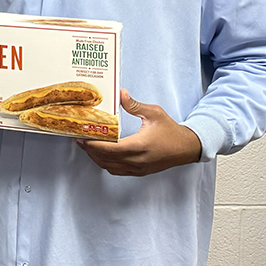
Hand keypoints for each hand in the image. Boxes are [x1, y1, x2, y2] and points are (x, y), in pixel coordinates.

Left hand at [78, 89, 202, 175]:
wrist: (187, 148)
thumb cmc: (171, 130)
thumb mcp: (154, 113)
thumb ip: (135, 105)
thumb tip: (121, 93)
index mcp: (139, 146)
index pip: (109, 149)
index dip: (92, 145)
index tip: (81, 137)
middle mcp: (137, 161)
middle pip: (105, 159)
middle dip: (89, 150)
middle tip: (78, 138)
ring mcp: (138, 168)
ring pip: (109, 167)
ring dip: (95, 157)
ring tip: (86, 145)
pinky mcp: (139, 171)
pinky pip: (116, 170)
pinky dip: (105, 163)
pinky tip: (100, 153)